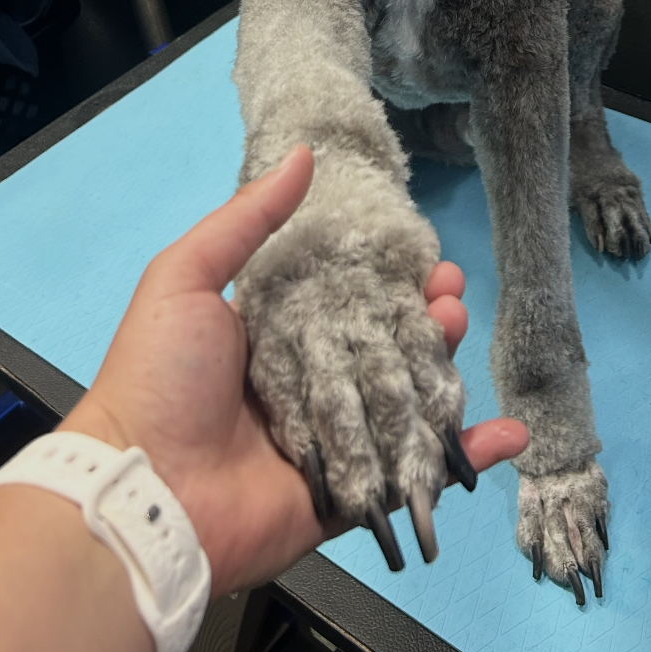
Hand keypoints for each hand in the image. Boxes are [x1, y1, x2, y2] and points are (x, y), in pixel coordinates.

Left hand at [65, 146, 527, 594]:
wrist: (143, 490)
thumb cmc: (160, 378)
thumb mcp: (184, 280)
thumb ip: (246, 221)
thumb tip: (304, 156)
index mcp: (271, 338)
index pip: (346, 300)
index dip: (388, 278)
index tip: (425, 256)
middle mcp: (306, 387)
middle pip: (385, 348)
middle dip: (425, 317)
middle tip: (449, 294)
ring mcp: (332, 444)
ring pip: (407, 402)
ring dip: (445, 369)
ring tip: (458, 329)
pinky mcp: (349, 495)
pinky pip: (415, 475)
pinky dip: (466, 456)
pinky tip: (507, 432)